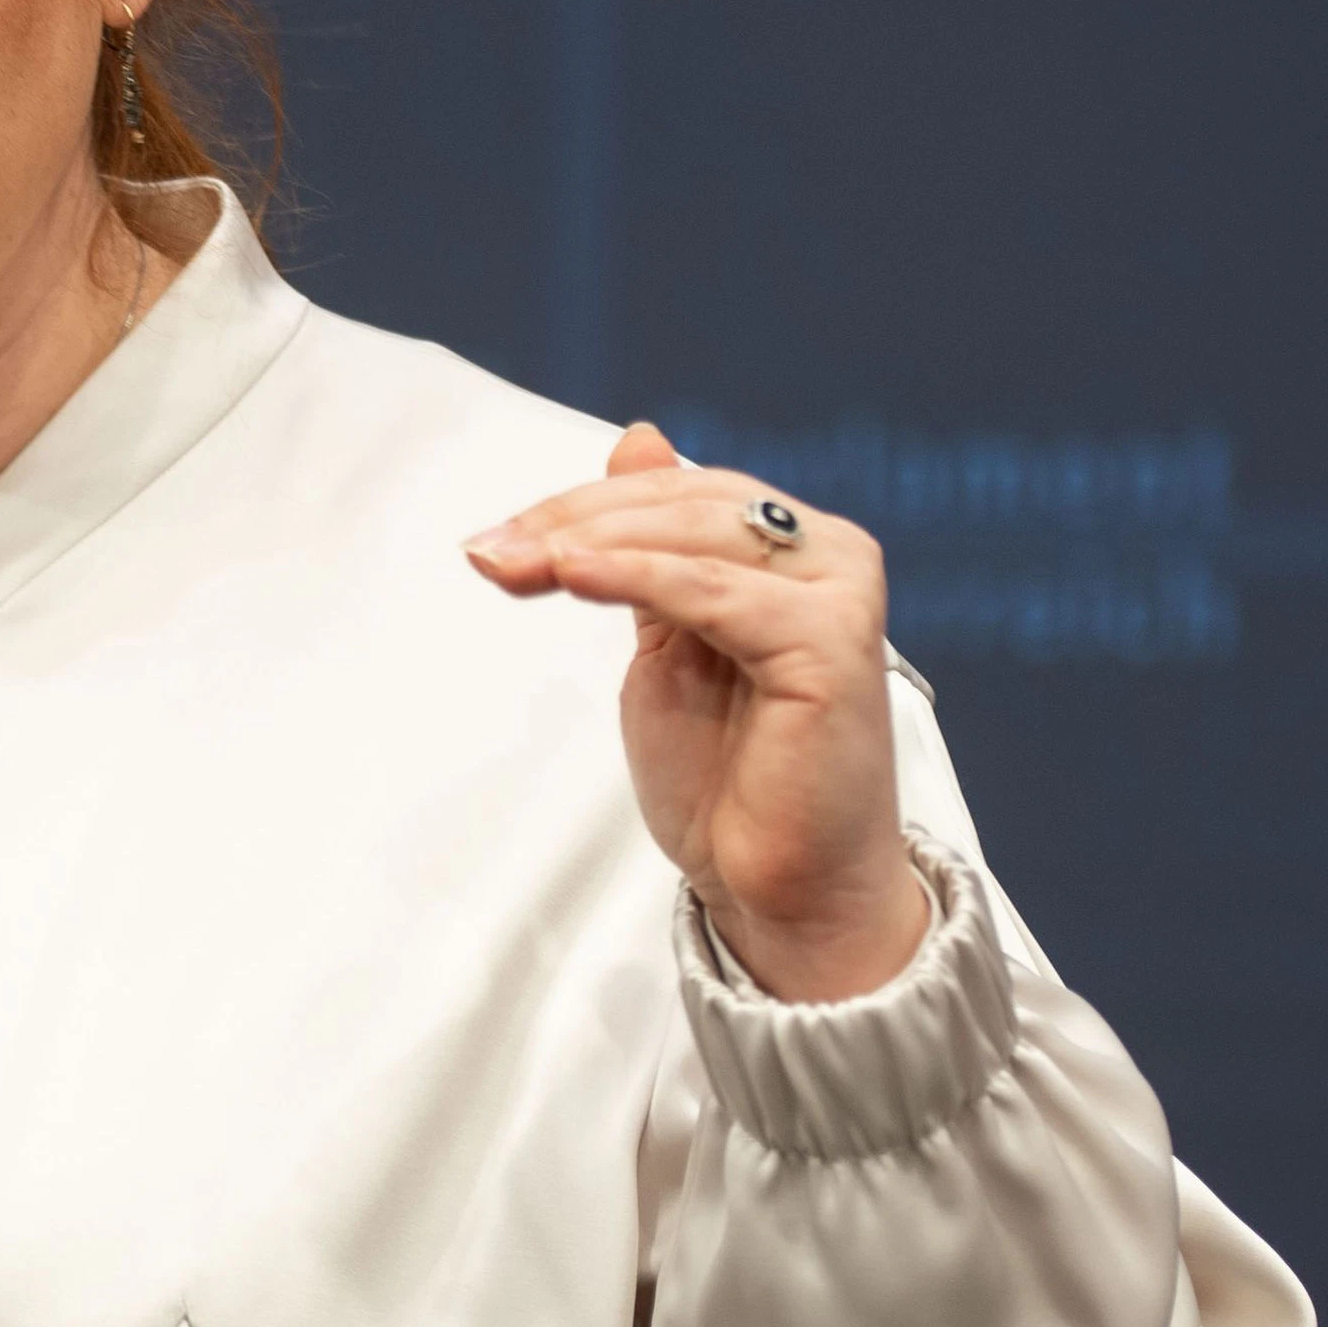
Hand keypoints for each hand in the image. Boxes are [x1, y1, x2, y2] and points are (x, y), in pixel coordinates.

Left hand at [465, 423, 925, 999]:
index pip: (677, 494)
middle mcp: (831, 556)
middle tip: (488, 551)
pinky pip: (716, 592)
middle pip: (684, 504)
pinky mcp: (833, 644)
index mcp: (796, 548)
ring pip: (696, 534)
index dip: (580, 506)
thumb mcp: (670, 645)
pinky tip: (569, 575)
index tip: (492, 540)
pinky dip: (637, 576)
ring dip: (589, 541)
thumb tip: (637, 438)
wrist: (779, 888)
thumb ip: (653, 552)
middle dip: (572, 521)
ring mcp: (839, 595)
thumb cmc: (728, 778)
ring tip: (511, 563)